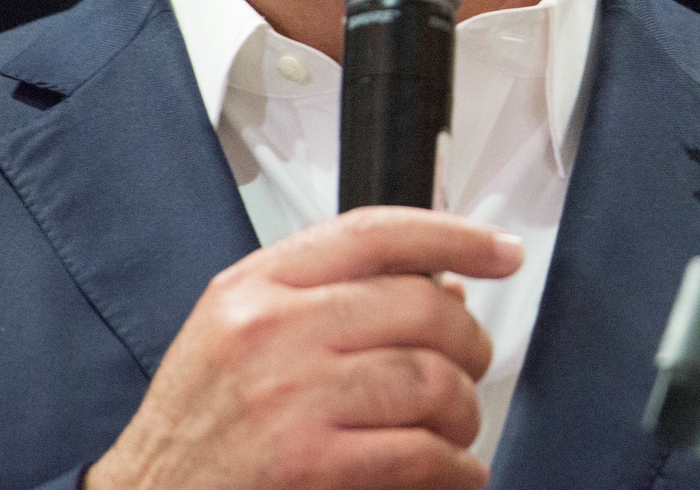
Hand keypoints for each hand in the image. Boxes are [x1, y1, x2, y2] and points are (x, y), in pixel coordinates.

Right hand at [85, 207, 522, 489]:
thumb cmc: (197, 431)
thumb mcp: (240, 337)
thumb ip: (330, 301)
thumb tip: (447, 291)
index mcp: (254, 287)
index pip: (375, 233)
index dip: (454, 235)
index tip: (502, 251)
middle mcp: (270, 330)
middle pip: (421, 307)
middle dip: (469, 343)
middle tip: (473, 368)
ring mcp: (289, 398)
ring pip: (431, 381)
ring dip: (464, 412)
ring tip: (456, 429)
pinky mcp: (308, 465)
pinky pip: (420, 452)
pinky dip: (454, 468)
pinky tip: (452, 472)